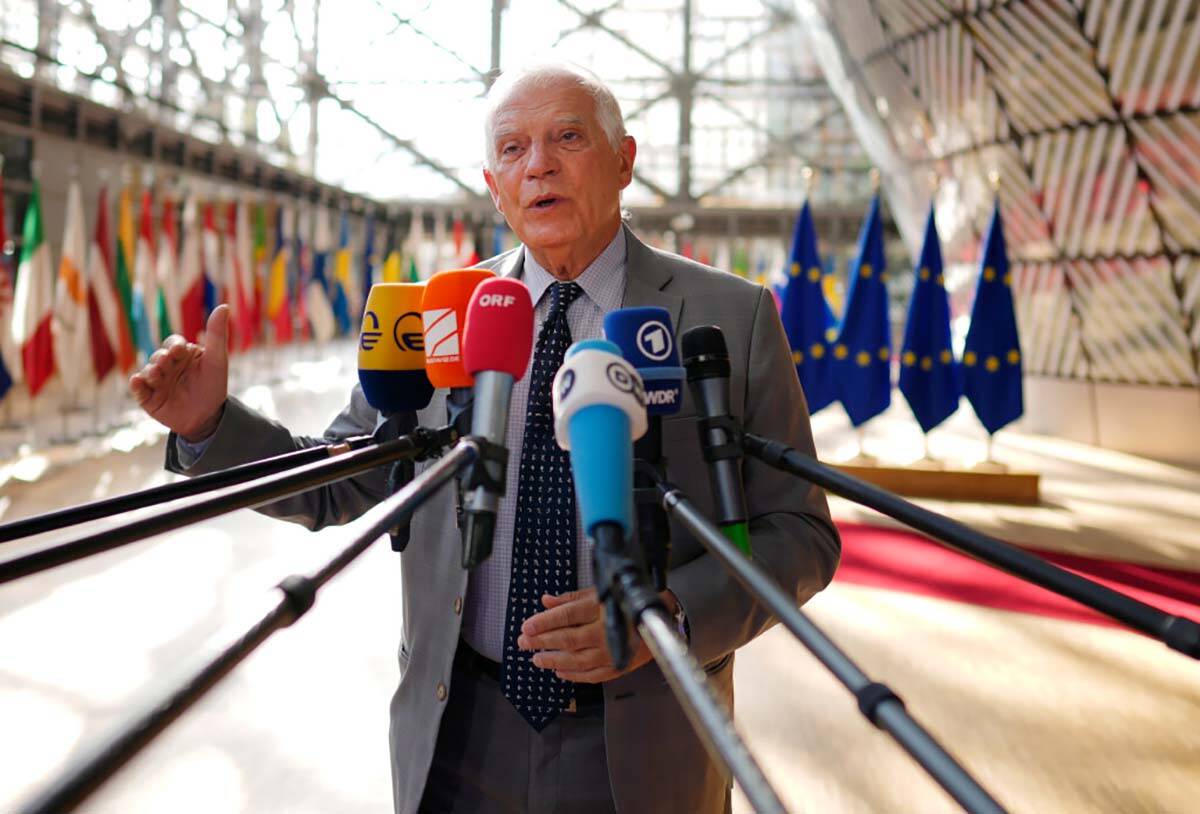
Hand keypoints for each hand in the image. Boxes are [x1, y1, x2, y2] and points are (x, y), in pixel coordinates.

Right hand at [130, 305, 229, 441]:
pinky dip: (136, 385)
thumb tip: (224, 306)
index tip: (180, 349)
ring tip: (157, 374)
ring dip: (150, 371)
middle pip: (158, 356)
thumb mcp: (217, 360)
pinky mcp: (148, 397)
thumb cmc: (214, 386)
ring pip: (147, 371)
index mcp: (181, 354)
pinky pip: (138, 389)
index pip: (173, 343)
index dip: (174, 345)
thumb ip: (217, 335)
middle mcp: (166, 365)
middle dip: (161, 358)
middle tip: (167, 362)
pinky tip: (137, 381)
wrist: (209, 417)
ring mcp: (156, 381)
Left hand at [518, 587, 679, 682]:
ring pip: (576, 660)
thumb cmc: (625, 602)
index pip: (566, 615)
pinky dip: (573, 675)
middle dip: (542, 642)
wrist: (660, 619)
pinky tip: (559, 672)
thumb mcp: (599, 593)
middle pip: (567, 639)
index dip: (544, 622)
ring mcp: (611, 651)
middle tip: (524, 643)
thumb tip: (546, 601)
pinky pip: (591, 675)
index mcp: (599, 608)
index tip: (526, 626)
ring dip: (553, 660)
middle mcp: (604, 631)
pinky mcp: (618, 666)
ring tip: (537, 659)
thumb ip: (571, 598)